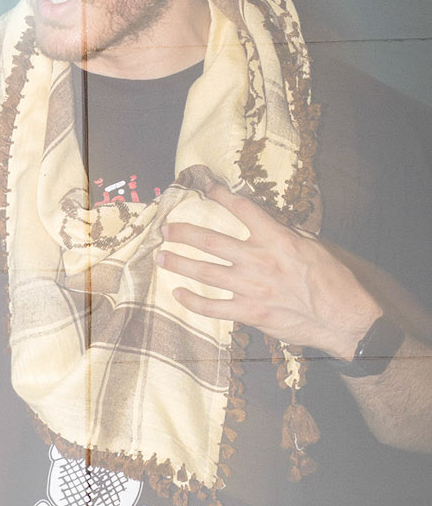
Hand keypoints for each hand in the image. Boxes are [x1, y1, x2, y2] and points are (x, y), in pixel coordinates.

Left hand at [155, 179, 381, 356]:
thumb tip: (269, 222)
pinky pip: (212, 307)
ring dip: (178, 263)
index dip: (222, 195)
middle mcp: (259, 260)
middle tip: (164, 228)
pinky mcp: (250, 313)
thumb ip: (287, 233)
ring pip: (204, 272)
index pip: (243, 209)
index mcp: (277, 238)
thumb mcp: (315, 245)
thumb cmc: (334, 279)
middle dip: (183, 232)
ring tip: (160, 256)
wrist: (344, 316)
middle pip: (210, 241)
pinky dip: (192, 301)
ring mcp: (251, 288)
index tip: (207, 188)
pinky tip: (178, 294)